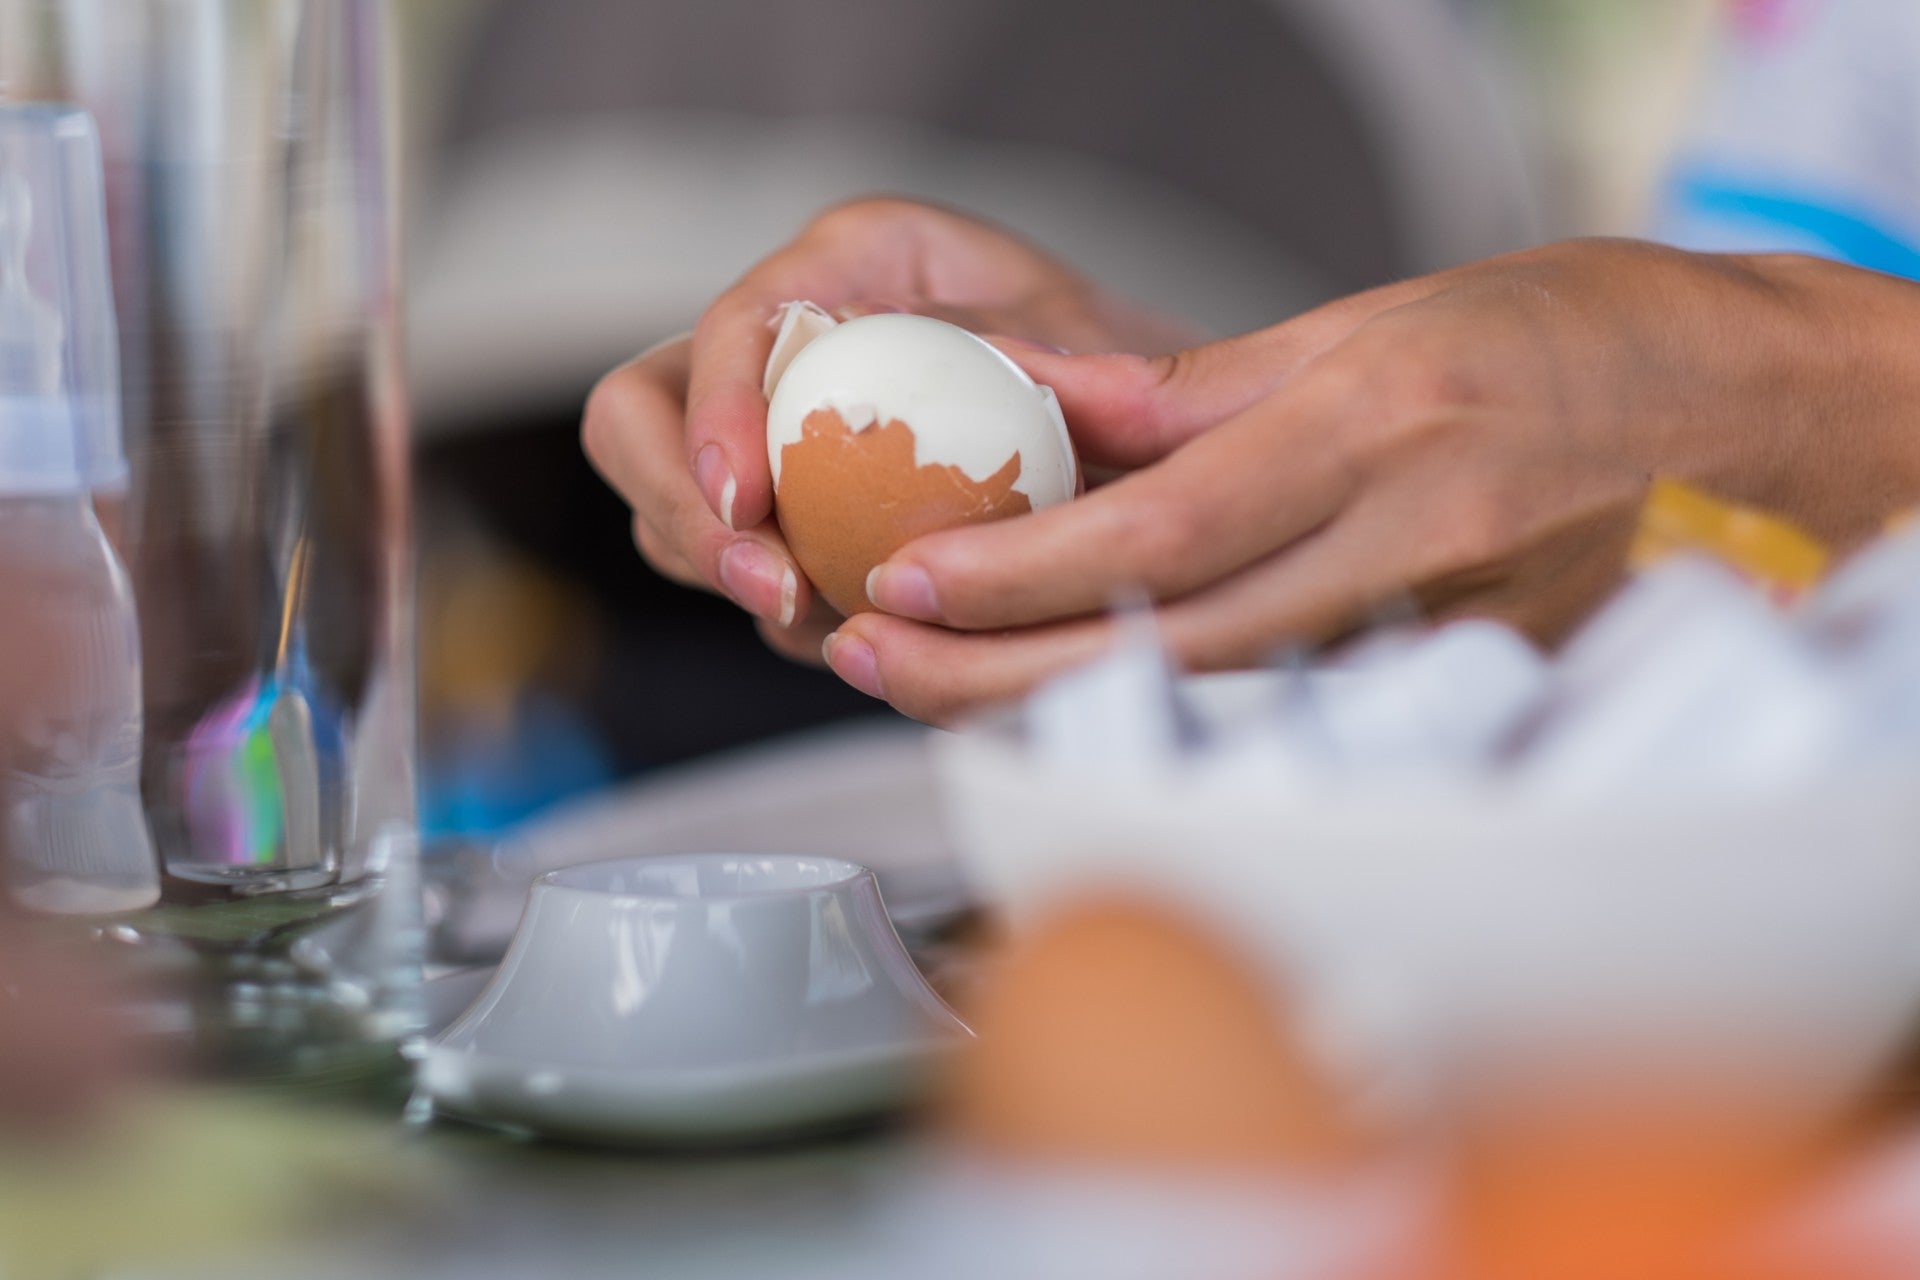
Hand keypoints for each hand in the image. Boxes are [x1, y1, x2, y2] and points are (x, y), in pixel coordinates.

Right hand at [583, 197, 1200, 661]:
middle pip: (639, 418)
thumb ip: (1012, 350)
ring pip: (673, 508)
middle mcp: (790, 339)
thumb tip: (942, 370)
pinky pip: (740, 570)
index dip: (716, 414)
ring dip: (732, 576)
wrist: (1153, 447)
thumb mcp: (1092, 342)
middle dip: (685, 512)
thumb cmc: (1124, 377)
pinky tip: (854, 630)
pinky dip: (781, 611)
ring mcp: (774, 433)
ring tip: (829, 618)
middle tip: (773, 589)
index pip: (730, 328)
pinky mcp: (787, 516)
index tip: (749, 502)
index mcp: (852, 261)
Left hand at [837, 240, 1919, 722]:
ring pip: (1224, 686)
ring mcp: (1449, 622)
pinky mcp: (1474, 674)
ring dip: (1071, 695)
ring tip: (948, 686)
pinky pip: (1304, 700)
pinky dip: (1190, 704)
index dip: (1022, 566)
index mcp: (1381, 424)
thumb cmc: (1592, 342)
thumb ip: (1225, 387)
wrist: (1769, 418)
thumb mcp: (1398, 317)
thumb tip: (1075, 410)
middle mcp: (1413, 535)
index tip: (912, 584)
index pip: (1162, 521)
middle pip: (1169, 633)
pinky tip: (1096, 701)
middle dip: (1003, 665)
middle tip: (884, 661)